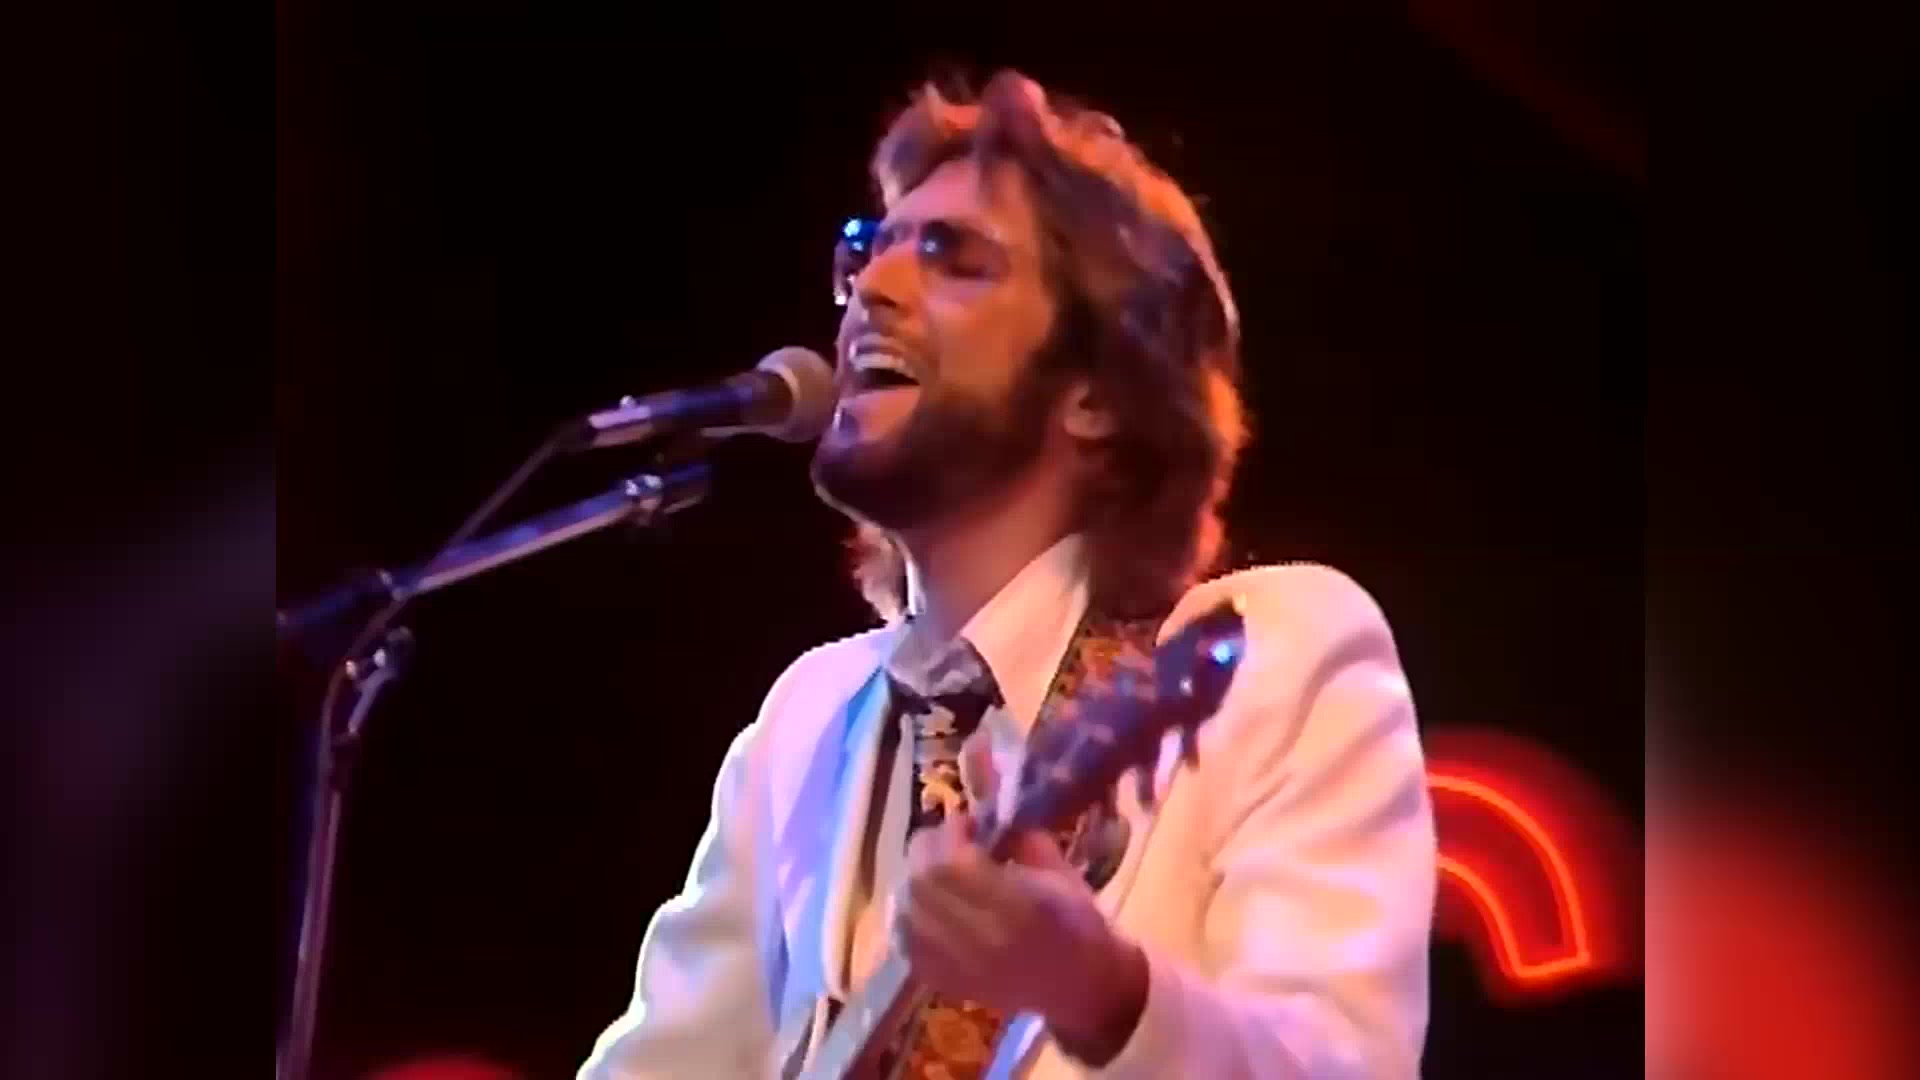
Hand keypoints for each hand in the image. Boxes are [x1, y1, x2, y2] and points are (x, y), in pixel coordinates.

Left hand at [890, 740, 1147, 1062]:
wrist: (1082, 987)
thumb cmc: (1077, 919)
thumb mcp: (1056, 864)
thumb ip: (1014, 818)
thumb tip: (979, 753)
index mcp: (1022, 909)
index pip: (956, 864)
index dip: (951, 833)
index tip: (965, 823)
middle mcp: (984, 941)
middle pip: (922, 884)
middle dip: (928, 850)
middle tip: (948, 842)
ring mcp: (959, 968)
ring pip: (906, 911)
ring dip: (914, 880)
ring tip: (937, 871)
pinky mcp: (942, 983)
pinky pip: (903, 940)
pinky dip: (908, 914)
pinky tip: (927, 903)